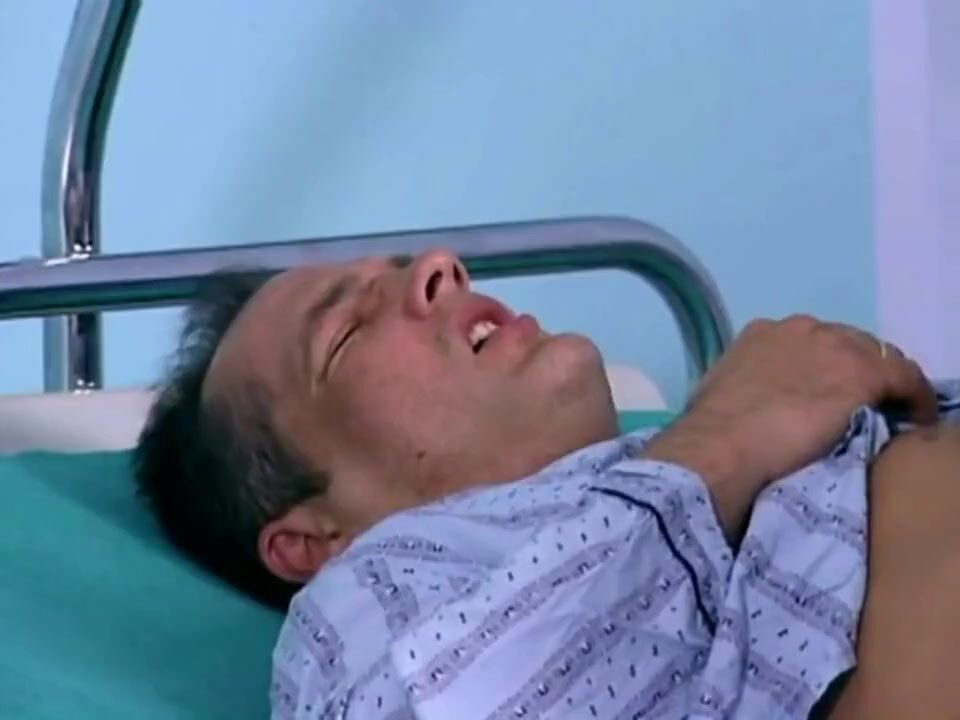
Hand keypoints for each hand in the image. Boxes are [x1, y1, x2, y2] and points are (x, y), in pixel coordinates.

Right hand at [644, 315, 936, 537]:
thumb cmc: (711, 432)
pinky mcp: (862, 373)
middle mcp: (799, 328)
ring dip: (882, 382)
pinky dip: (915, 398)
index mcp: (760, 333)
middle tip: (856, 404)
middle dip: (853, 370)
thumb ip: (746, 387)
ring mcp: (833, 347)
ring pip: (877, 357)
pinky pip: (906, 378)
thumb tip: (753, 405)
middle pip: (846, 343)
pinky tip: (917, 418)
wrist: (722, 447)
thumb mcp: (721, 394)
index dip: (823, 367)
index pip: (808, 342)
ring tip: (887, 411)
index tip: (827, 393)